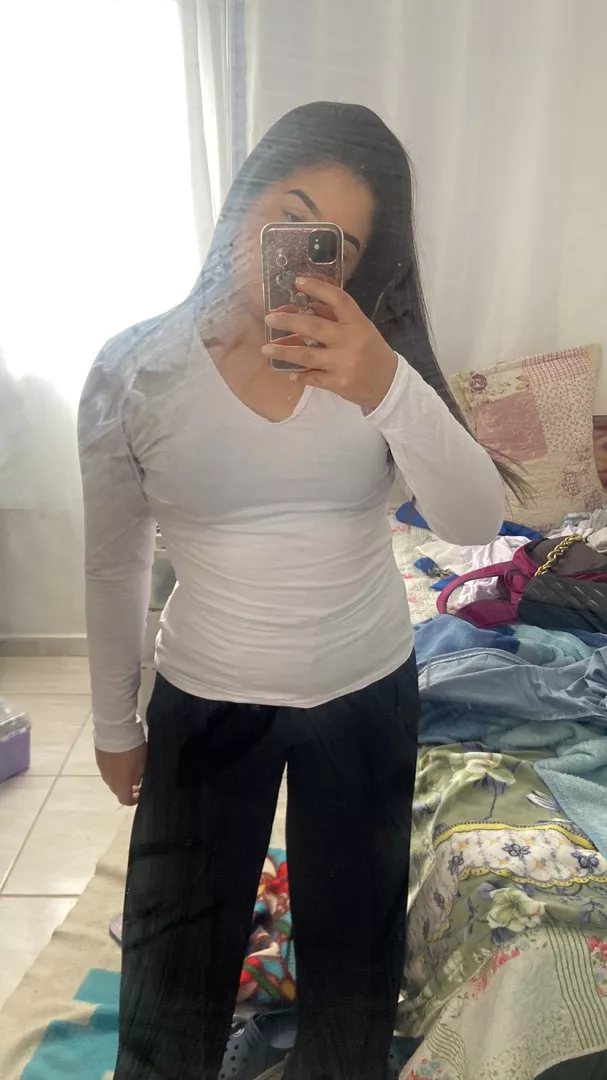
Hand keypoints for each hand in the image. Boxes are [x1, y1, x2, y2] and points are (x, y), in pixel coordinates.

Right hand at [95, 743, 147, 805]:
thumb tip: (135, 784)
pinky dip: (114, 770)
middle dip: (127, 788)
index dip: (133, 800)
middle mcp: (109, 780)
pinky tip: (120, 761)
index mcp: (120, 783)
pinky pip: (107, 771)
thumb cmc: (132, 748)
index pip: (125, 800)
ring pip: (112, 781)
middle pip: (118, 791)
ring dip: (120, 779)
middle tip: (136, 780)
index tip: (140, 792)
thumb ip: (137, 777)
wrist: (115, 729)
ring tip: (128, 769)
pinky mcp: (98, 760)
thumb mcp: (141, 763)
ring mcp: (102, 770)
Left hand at [262, 276, 397, 411]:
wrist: (389, 384)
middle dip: (288, 322)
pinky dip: (299, 375)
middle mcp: (350, 341)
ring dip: (284, 351)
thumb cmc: (372, 352)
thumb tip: (305, 309)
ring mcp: (344, 363)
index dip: (317, 288)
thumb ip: (338, 320)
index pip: (337, 299)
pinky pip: (312, 378)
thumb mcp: (362, 330)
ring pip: (307, 356)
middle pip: (314, 327)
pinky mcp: (339, 383)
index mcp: (358, 323)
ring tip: (266, 348)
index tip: (297, 282)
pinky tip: (289, 372)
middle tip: (269, 319)